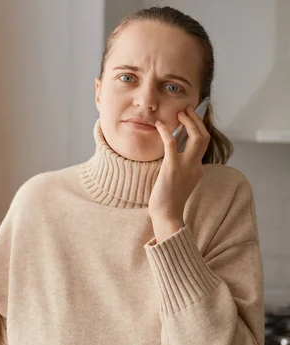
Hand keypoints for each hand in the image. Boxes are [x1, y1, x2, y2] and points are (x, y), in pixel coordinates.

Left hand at [149, 104, 209, 237]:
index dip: (197, 129)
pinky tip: (159, 124)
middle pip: (205, 137)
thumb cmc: (167, 201)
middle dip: (197, 120)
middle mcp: (196, 166)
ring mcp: (186, 167)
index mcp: (198, 170)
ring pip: (198, 138)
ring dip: (190, 122)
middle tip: (187, 109)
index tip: (190, 117)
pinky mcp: (172, 168)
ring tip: (180, 112)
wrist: (166, 215)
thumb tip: (170, 155)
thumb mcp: (177, 182)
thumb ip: (179, 168)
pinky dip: (167, 132)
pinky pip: (172, 144)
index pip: (203, 145)